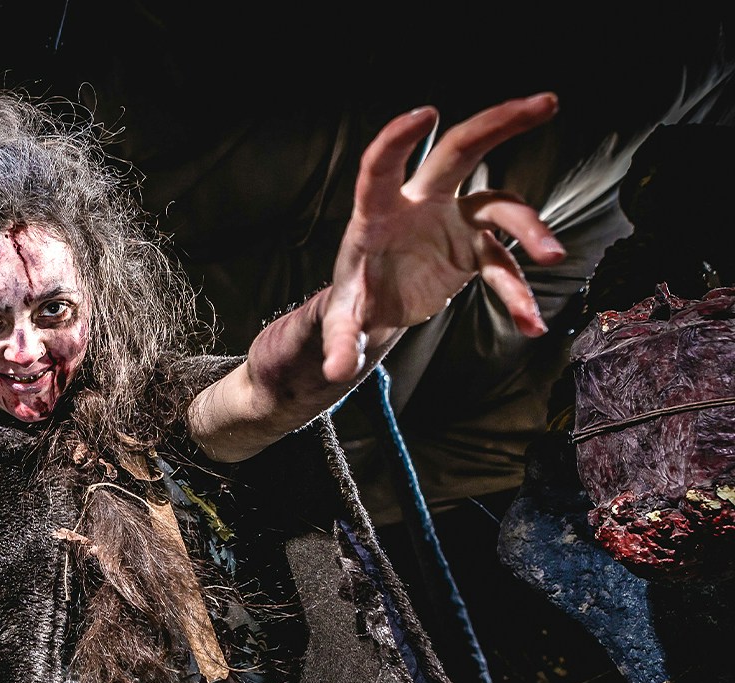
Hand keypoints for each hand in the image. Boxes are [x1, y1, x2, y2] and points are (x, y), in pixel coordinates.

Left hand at [321, 92, 567, 381]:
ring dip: (531, 227)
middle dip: (501, 123)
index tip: (427, 113)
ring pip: (500, 205)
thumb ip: (340, 343)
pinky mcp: (474, 247)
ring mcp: (453, 220)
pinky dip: (518, 293)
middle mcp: (420, 203)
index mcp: (378, 212)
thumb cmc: (353, 303)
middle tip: (548, 102)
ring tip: (554, 258)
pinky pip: (505, 264)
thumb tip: (336, 371)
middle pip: (461, 151)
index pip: (382, 166)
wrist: (376, 308)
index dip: (399, 140)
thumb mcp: (342, 325)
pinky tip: (532, 325)